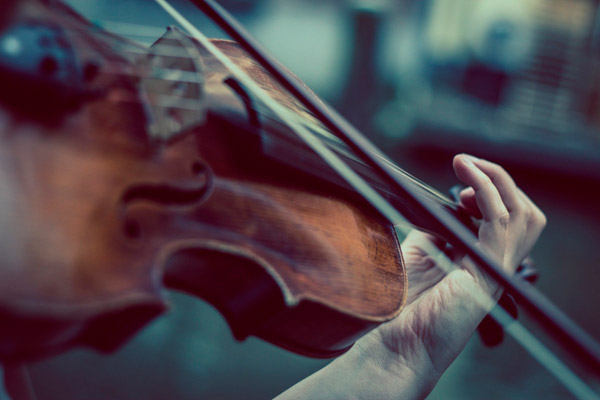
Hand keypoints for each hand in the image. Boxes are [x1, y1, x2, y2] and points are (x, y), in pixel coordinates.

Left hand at [277, 154, 545, 399]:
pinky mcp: (485, 274)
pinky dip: (485, 193)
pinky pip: (499, 223)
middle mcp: (495, 267)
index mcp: (483, 262)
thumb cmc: (402, 303)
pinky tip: (464, 181)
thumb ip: (436, 230)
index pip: (511, 218)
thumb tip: (436, 202)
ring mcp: (494, 272)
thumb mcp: (421, 254)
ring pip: (523, 215)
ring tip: (466, 164)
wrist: (394, 342)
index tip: (460, 179)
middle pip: (525, 214)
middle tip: (466, 166)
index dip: (491, 191)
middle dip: (499, 181)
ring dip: (495, 181)